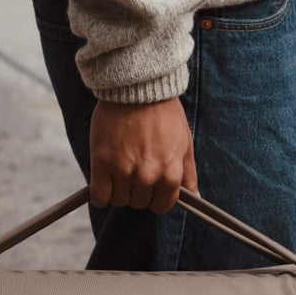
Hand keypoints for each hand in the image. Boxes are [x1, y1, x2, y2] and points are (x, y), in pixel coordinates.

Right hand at [88, 96, 198, 214]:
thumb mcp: (184, 143)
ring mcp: (124, 171)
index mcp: (170, 174)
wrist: (137, 88)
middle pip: (139, 203)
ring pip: (119, 201)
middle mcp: (148, 176)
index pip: (162, 206)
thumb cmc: (163, 113)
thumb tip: (196, 198)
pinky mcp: (102, 163)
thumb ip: (188, 174)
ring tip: (120, 169)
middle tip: (134, 170)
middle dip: (137, 191)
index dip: (155, 198)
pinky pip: (100, 196)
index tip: (150, 188)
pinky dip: (100, 194)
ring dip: (118, 191)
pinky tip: (104, 181)